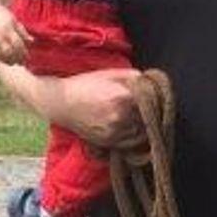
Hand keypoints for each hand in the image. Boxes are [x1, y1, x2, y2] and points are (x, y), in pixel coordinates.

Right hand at [0, 4, 30, 65]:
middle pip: (8, 51)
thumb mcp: (14, 20)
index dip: (23, 52)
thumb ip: (22, 31)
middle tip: (20, 63)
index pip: (17, 44)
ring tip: (10, 63)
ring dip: (5, 61)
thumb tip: (32, 41)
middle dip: (15, 59)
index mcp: (8, 28)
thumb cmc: (2, 14)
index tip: (27, 58)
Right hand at [0, 64, 146, 152]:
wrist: (61, 103)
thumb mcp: (110, 73)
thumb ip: (134, 76)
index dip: (155, 100)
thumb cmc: (86, 85)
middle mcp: (122, 116)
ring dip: (143, 126)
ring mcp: (115, 131)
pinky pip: (131, 143)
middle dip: (150, 113)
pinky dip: (135, 137)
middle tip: (149, 109)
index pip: (153, 102)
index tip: (154, 98)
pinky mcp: (109, 142)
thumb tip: (151, 83)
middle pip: (149, 118)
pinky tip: (130, 128)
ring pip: (142, 132)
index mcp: (124, 97)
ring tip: (138, 118)